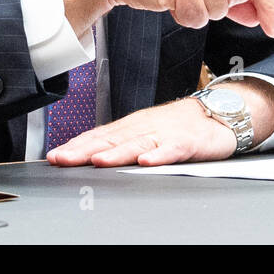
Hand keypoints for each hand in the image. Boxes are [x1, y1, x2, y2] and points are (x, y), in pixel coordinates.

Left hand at [47, 78, 273, 166]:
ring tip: (98, 161)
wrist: (219, 112)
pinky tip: (147, 161)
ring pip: (137, 143)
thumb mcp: (146, 132)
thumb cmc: (179, 125)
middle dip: (85, 150)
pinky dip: (159, 155)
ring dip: (116, 152)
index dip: (76, 145)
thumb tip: (88, 155)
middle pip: (111, 139)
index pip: (99, 136)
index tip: (54, 156)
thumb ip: (121, 144)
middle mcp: (145, 127)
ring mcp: (166, 133)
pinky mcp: (188, 141)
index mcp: (133, 126)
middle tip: (63, 159)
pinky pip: (172, 149)